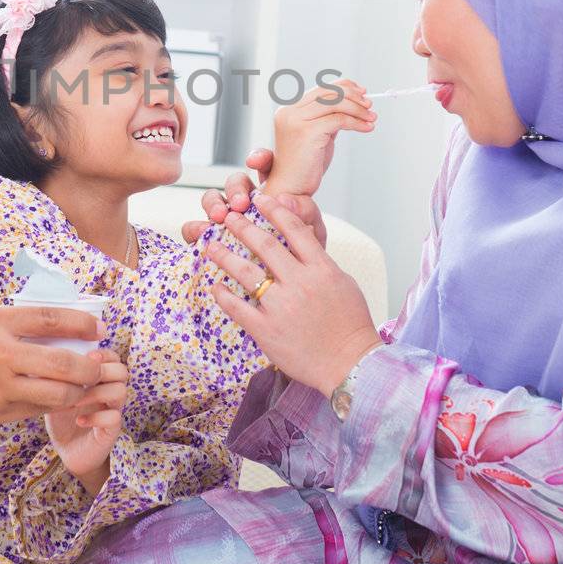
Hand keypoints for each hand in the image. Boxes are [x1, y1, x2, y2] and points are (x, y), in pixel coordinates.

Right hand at [0, 305, 110, 432]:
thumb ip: (5, 324)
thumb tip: (46, 328)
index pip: (51, 319)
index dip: (82, 322)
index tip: (98, 327)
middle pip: (64, 362)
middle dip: (89, 366)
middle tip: (98, 365)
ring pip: (55, 395)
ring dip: (76, 392)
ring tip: (82, 387)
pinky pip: (32, 412)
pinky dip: (48, 406)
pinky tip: (54, 400)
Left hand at [44, 350, 128, 493]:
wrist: (67, 450)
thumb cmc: (62, 417)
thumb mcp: (55, 392)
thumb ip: (55, 375)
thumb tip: (44, 356)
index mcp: (100, 379)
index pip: (113, 357)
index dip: (103, 353)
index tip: (85, 356)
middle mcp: (110, 392)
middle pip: (122, 371)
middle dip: (102, 370)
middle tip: (81, 378)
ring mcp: (113, 411)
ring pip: (120, 392)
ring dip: (96, 393)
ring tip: (74, 401)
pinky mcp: (112, 430)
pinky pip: (114, 417)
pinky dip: (96, 417)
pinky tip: (79, 420)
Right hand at [180, 148, 328, 248]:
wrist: (295, 291)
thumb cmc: (304, 258)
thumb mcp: (311, 234)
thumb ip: (305, 213)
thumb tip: (285, 198)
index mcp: (274, 194)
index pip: (265, 167)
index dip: (259, 159)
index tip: (255, 162)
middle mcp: (247, 204)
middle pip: (235, 183)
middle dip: (235, 188)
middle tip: (241, 204)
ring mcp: (227, 221)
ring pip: (212, 201)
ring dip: (213, 204)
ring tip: (219, 218)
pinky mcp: (209, 240)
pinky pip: (195, 230)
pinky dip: (195, 230)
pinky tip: (202, 235)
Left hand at [204, 194, 380, 396]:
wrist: (350, 364)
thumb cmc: (351, 324)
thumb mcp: (343, 283)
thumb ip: (320, 261)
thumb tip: (302, 243)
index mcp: (321, 269)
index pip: (295, 230)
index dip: (276, 210)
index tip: (261, 199)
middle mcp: (299, 283)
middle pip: (265, 245)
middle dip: (243, 227)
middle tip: (228, 216)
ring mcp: (281, 307)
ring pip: (246, 273)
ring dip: (225, 256)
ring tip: (210, 246)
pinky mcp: (266, 330)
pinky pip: (238, 308)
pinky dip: (223, 295)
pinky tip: (215, 286)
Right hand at [263, 79, 374, 197]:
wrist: (290, 188)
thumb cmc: (304, 166)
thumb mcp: (317, 135)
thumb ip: (327, 118)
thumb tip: (353, 103)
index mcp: (289, 110)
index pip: (320, 89)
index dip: (344, 87)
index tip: (362, 92)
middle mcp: (289, 112)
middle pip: (328, 92)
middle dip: (353, 96)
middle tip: (370, 106)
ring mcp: (296, 121)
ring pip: (335, 103)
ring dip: (358, 109)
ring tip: (372, 118)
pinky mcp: (306, 132)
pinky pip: (338, 120)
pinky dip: (356, 122)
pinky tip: (367, 128)